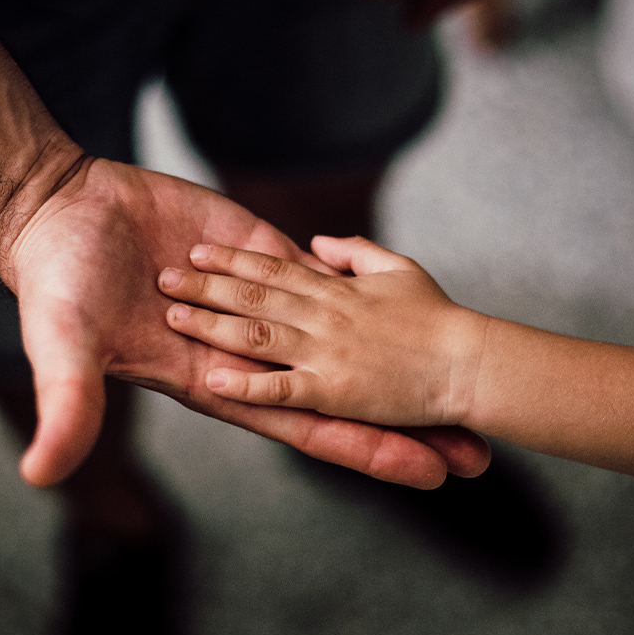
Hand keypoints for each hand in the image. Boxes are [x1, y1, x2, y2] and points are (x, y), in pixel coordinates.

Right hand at [8, 162, 490, 488]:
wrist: (61, 213)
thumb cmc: (58, 287)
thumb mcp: (64, 348)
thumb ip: (66, 406)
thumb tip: (41, 475)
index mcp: (217, 382)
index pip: (308, 425)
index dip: (366, 450)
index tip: (426, 473)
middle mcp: (249, 351)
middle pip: (343, 392)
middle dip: (403, 422)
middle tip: (474, 451)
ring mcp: (260, 301)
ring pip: (344, 334)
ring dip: (398, 358)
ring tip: (460, 375)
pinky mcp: (259, 251)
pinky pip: (322, 275)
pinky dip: (363, 286)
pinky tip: (411, 301)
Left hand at [158, 236, 490, 428]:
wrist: (470, 363)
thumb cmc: (440, 318)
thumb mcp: (399, 269)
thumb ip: (355, 252)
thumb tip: (318, 243)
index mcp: (337, 289)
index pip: (273, 268)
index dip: (232, 259)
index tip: (199, 250)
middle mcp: (323, 316)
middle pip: (253, 296)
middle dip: (205, 286)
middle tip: (164, 277)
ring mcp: (325, 354)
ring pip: (256, 334)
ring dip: (212, 324)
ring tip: (173, 316)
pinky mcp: (333, 392)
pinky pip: (281, 389)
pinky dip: (246, 384)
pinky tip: (212, 379)